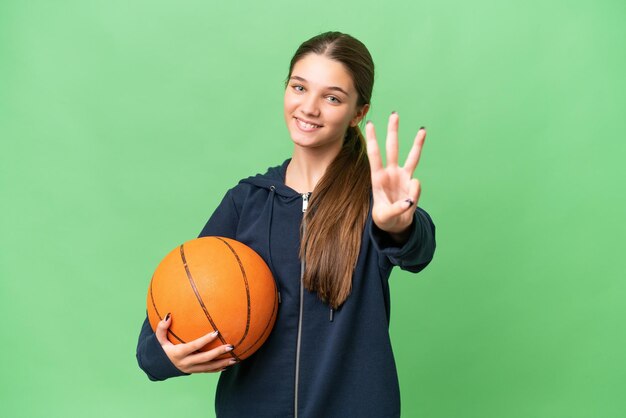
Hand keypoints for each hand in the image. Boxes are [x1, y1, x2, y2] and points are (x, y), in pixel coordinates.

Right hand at [155, 313, 236, 372]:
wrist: (160, 367)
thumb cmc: (162, 349)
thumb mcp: (159, 340)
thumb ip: (162, 328)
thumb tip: (169, 315)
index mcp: (178, 353)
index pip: (194, 346)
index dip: (205, 340)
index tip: (216, 332)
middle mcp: (186, 362)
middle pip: (204, 358)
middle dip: (218, 353)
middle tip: (230, 346)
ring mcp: (191, 369)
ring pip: (209, 367)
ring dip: (222, 363)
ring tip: (235, 358)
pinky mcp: (194, 371)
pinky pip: (208, 371)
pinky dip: (218, 369)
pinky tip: (228, 365)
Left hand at [365, 112, 425, 238]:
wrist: (395, 225)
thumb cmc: (384, 219)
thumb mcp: (384, 218)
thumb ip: (395, 210)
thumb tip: (410, 201)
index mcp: (377, 178)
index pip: (374, 155)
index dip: (372, 140)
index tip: (369, 124)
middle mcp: (390, 174)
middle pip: (393, 148)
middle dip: (393, 131)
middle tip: (394, 114)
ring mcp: (402, 177)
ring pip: (411, 157)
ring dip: (416, 143)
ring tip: (422, 129)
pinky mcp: (412, 184)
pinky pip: (417, 185)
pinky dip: (414, 194)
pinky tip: (407, 204)